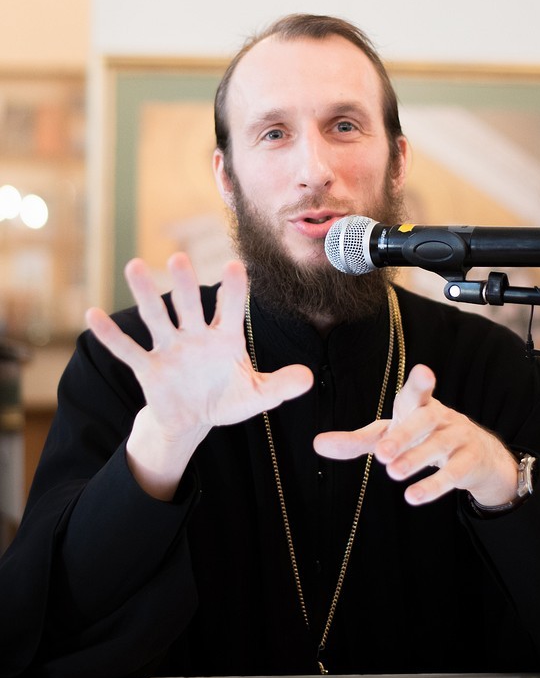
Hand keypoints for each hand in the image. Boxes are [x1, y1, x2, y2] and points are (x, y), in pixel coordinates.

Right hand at [86, 254, 312, 497]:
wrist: (194, 419)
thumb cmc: (226, 398)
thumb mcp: (257, 396)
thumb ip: (280, 386)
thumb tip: (308, 379)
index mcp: (226, 337)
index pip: (232, 308)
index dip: (234, 289)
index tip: (236, 266)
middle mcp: (196, 335)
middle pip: (190, 305)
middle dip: (186, 284)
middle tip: (179, 258)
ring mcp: (170, 349)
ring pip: (157, 317)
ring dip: (146, 295)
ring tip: (134, 266)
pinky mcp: (149, 368)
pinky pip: (128, 350)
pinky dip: (112, 336)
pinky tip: (93, 315)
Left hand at [314, 364, 517, 505]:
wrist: (477, 457)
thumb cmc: (422, 438)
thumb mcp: (389, 436)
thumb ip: (356, 440)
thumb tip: (317, 444)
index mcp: (420, 405)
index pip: (419, 392)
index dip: (421, 382)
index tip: (424, 372)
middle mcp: (442, 416)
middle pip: (425, 420)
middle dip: (404, 435)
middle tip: (382, 455)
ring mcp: (459, 437)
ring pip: (438, 446)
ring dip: (416, 459)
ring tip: (394, 474)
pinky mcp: (470, 460)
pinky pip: (453, 473)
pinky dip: (433, 485)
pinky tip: (413, 497)